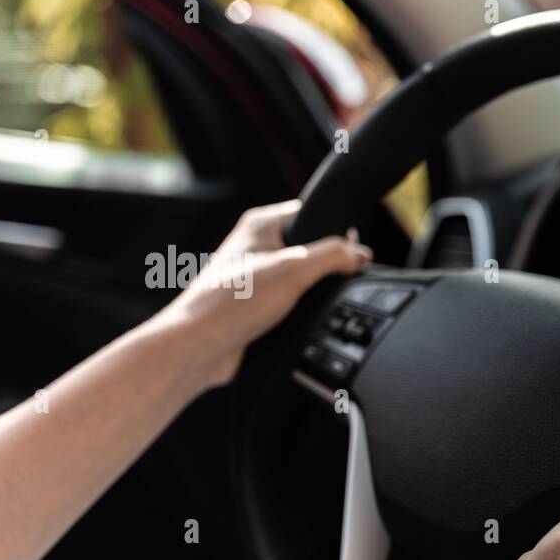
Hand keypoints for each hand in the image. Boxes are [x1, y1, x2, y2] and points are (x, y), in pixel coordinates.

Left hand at [157, 200, 371, 387]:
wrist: (200, 346)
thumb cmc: (231, 303)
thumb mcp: (295, 270)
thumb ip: (333, 256)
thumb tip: (360, 254)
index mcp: (261, 223)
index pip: (311, 213)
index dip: (336, 231)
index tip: (350, 253)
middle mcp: (256, 246)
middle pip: (310, 247)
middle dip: (326, 266)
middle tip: (326, 282)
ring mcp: (256, 275)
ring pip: (302, 277)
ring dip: (313, 291)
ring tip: (306, 303)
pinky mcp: (257, 303)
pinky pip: (291, 300)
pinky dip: (301, 309)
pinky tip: (298, 319)